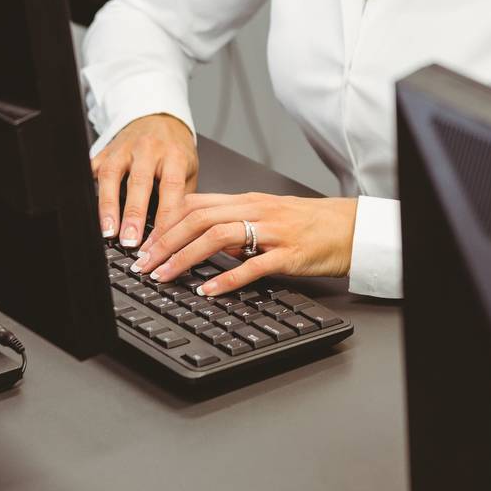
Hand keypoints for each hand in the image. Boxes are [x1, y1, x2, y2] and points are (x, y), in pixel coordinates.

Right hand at [91, 114, 197, 245]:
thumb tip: (179, 230)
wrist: (160, 118)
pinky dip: (90, 189)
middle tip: (130, 240)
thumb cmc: (175, 149)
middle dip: (134, 214)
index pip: (172, 187)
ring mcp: (124, 148)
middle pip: (140, 182)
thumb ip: (184, 197)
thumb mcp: (190, 169)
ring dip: (108, 205)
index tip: (161, 240)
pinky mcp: (106, 150)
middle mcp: (148, 149)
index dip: (166, 216)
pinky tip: (89, 209)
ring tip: (108, 230)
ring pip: (112, 175)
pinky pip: (94, 168)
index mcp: (174, 155)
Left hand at [128, 191, 358, 296]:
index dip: (164, 222)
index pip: (195, 203)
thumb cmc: (307, 223)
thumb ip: (234, 223)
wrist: (347, 227)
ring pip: (218, 237)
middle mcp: (255, 210)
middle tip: (143, 264)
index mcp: (246, 200)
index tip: (144, 243)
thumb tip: (201, 240)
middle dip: (165, 242)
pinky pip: (252, 266)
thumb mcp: (265, 216)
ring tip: (165, 276)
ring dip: (185, 258)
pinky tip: (209, 291)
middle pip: (198, 219)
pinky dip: (226, 279)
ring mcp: (271, 231)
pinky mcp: (288, 254)